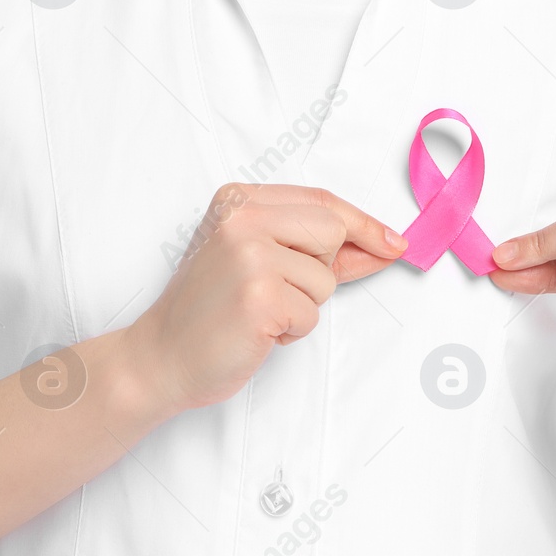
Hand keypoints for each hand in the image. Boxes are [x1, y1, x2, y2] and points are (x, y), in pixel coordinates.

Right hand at [126, 183, 406, 412]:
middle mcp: (241, 219)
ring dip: (303, 305)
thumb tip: (384, 244)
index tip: (393, 242)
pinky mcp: (260, 296)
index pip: (321, 201)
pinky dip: (292, 330)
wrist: (162, 356)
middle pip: (333, 231)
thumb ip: (317, 248)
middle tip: (278, 289)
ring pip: (326, 279)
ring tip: (259, 311)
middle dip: (322, 269)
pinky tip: (257, 330)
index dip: (363, 224)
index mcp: (238, 199)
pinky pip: (312, 314)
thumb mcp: (258, 261)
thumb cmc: (210, 311)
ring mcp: (249, 255)